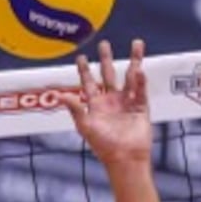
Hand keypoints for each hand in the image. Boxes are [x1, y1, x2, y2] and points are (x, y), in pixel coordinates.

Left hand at [57, 40, 149, 165]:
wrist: (124, 158)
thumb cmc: (103, 145)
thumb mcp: (85, 125)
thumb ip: (74, 108)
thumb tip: (59, 94)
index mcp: (96, 105)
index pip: (88, 83)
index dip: (84, 70)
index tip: (81, 57)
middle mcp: (111, 101)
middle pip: (108, 74)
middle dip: (106, 59)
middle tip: (104, 44)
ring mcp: (127, 102)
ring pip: (130, 77)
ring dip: (134, 61)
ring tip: (137, 44)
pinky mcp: (141, 107)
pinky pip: (141, 90)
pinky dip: (141, 80)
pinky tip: (139, 69)